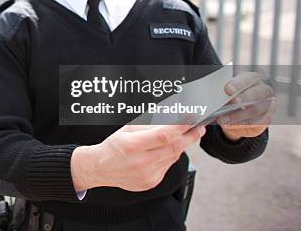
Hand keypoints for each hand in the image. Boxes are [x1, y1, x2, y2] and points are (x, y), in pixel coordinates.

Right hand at [71, 124, 204, 191]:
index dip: (180, 127)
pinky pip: (167, 166)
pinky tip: (163, 151)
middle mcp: (141, 162)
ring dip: (179, 146)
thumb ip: (150, 125)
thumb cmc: (114, 146)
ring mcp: (147, 175)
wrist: (101, 168)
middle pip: (174, 148)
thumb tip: (172, 118)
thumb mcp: (128, 129)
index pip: (163, 136)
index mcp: (132, 146)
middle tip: (199, 128)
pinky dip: (170, 157)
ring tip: (178, 137)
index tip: (191, 119)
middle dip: (190, 136)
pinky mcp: (151, 183)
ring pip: (173, 157)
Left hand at [219, 72, 274, 141]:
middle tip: (232, 103)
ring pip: (255, 111)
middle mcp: (263, 90)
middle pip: (256, 94)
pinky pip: (256, 125)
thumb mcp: (225, 92)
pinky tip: (228, 126)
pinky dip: (240, 126)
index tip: (228, 89)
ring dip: (238, 116)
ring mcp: (267, 106)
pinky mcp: (266, 120)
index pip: (248, 79)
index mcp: (252, 79)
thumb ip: (223, 93)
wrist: (237, 112)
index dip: (238, 84)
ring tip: (222, 120)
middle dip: (243, 99)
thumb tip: (212, 98)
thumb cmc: (229, 97)